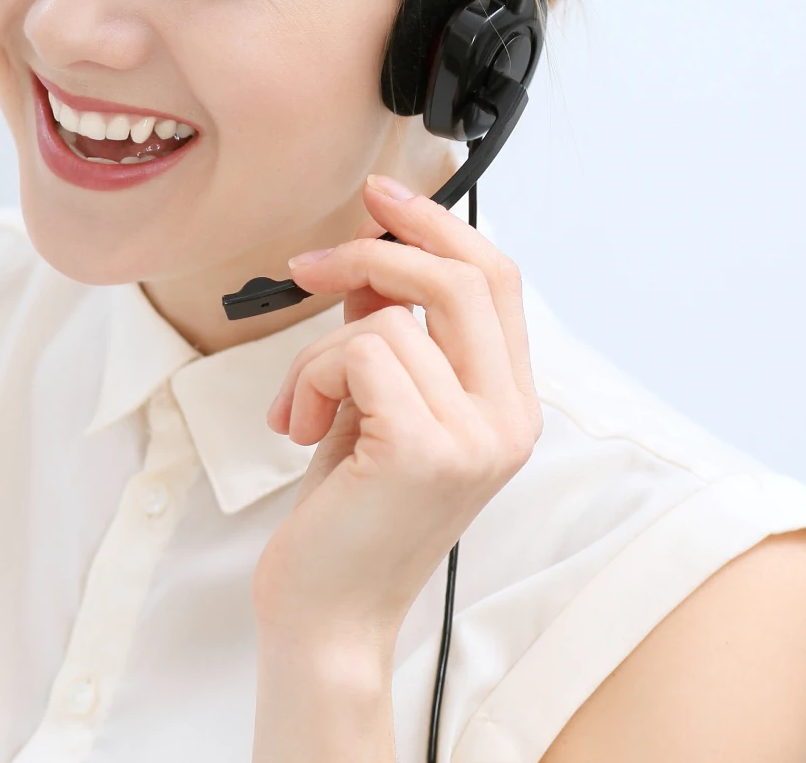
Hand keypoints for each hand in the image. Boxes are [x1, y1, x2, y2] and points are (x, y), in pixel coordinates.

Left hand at [252, 174, 541, 646]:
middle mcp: (509, 419)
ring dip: (315, 355)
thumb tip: (374, 260)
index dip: (437, 222)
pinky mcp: (427, 450)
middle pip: (464, 275)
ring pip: (387, 320)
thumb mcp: (371, 406)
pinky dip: (309, 380)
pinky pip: (359, 354)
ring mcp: (476, 436)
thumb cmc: (344, 513)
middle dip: (374, 250)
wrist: (326, 611)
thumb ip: (389, 335)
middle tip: (306, 264)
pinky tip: (297, 430)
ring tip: (300, 413)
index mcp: (507, 404)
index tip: (379, 193)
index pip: (496, 278)